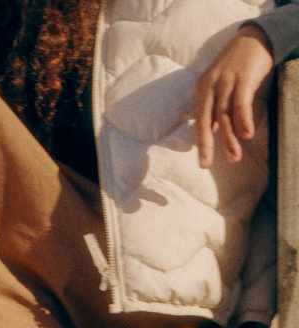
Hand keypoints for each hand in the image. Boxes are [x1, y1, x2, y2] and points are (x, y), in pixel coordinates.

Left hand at [194, 25, 273, 167]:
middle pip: (206, 120)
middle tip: (206, 164)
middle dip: (206, 145)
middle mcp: (210, 86)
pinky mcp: (243, 78)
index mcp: (201, 89)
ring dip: (230, 139)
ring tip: (234, 158)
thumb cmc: (235, 65)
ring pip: (225, 116)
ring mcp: (226, 82)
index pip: (199, 120)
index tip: (203, 162)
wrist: (254, 37)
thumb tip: (213, 131)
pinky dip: (244, 119)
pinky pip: (241, 103)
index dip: (200, 141)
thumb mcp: (218, 85)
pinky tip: (247, 135)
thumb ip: (214, 107)